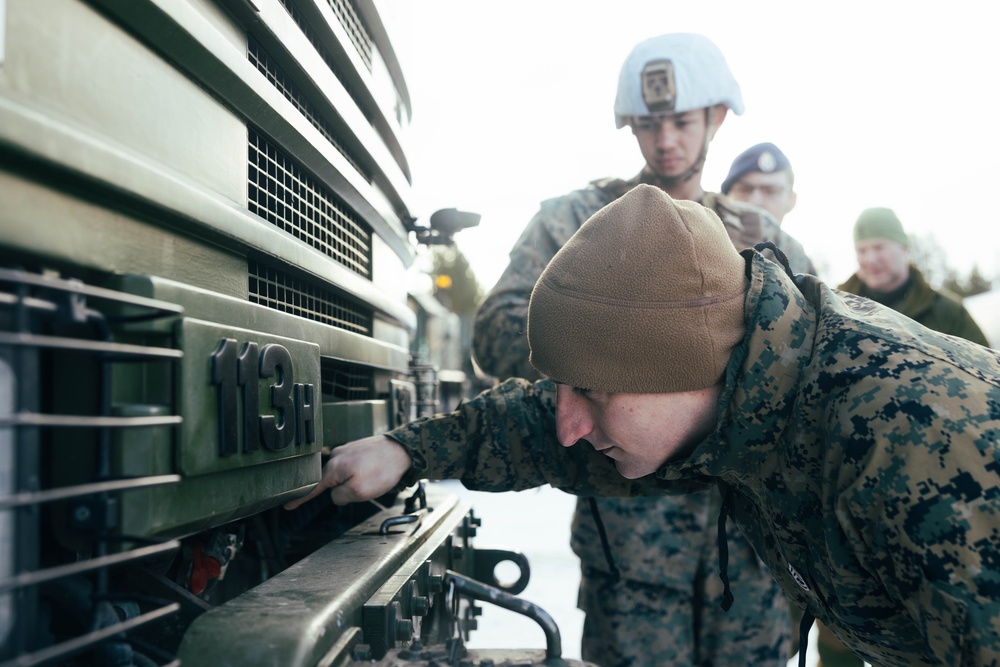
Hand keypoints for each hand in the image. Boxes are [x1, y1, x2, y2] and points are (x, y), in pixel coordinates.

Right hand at [283, 435, 411, 509]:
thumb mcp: (358, 492)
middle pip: (331, 482)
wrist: (403, 449)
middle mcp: (336, 456)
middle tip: (366, 487)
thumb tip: (335, 495)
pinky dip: (362, 474)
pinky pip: (353, 468)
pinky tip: (375, 472)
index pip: (312, 487)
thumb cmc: (382, 470)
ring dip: (356, 482)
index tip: (287, 505)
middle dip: (345, 490)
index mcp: (333, 468)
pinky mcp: (358, 449)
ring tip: (375, 478)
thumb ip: (340, 496)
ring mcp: (347, 450)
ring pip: (344, 476)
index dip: (300, 498)